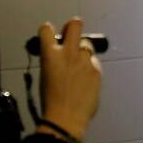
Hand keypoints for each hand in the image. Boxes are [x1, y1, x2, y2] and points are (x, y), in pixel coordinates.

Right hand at [37, 17, 100, 141]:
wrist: (65, 118)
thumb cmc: (51, 101)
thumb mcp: (45, 75)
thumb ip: (52, 61)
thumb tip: (57, 57)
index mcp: (50, 55)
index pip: (46, 29)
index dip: (48, 30)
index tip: (51, 35)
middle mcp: (68, 53)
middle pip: (75, 24)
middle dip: (73, 26)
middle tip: (71, 35)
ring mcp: (85, 61)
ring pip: (87, 44)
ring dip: (83, 51)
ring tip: (79, 65)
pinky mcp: (96, 70)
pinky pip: (94, 62)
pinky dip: (90, 68)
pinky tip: (86, 80)